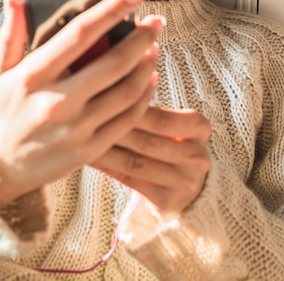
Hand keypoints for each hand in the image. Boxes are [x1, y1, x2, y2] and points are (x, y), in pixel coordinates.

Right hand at [0, 0, 162, 204]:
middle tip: (156, 22)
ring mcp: (75, 128)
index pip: (81, 33)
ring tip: (152, 48)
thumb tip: (14, 1)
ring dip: (147, 65)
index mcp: (34, 75)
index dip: (112, 9)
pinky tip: (148, 80)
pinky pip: (128, 118)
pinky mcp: (89, 149)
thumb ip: (10, 37)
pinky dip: (144, 95)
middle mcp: (56, 101)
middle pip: (115, 62)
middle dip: (143, 37)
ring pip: (128, 90)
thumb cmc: (0, 113)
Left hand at [91, 106, 211, 213]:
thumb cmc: (169, 141)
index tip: (104, 100)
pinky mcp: (169, 200)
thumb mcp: (171, 123)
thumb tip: (112, 83)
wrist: (187, 182)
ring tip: (82, 137)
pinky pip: (131, 180)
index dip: (132, 109)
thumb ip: (148, 107)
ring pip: (136, 162)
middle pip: (148, 141)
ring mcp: (185, 181)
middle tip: (86, 119)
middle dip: (114, 128)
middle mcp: (197, 156)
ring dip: (106, 148)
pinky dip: (108, 166)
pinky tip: (90, 156)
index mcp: (201, 128)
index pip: (162, 118)